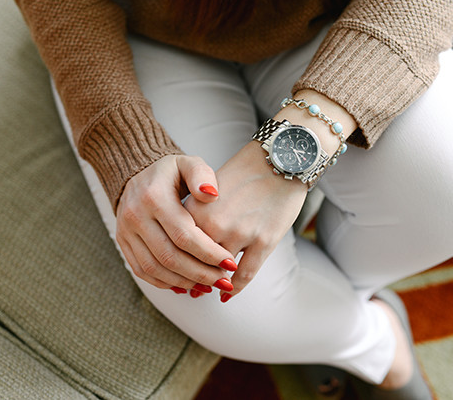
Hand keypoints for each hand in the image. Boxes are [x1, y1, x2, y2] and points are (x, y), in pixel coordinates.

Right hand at [116, 155, 236, 293]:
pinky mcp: (123, 243)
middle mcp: (136, 216)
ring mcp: (125, 231)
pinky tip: (187, 284)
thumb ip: (202, 175)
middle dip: (200, 273)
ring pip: (155, 268)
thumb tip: (211, 194)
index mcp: (154, 197)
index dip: (209, 253)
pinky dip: (165, 282)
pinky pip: (142, 270)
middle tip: (224, 281)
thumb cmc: (170, 172)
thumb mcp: (188, 163)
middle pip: (170, 256)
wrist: (137, 173)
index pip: (184, 235)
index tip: (230, 264)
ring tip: (209, 286)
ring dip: (184, 281)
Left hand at [184, 142, 307, 300]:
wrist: (280, 159)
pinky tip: (228, 294)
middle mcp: (214, 223)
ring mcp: (240, 234)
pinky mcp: (264, 241)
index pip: (177, 245)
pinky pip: (245, 275)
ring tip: (206, 291)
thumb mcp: (208, 187)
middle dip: (190, 278)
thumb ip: (194, 212)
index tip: (173, 271)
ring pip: (219, 272)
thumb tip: (182, 240)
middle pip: (195, 263)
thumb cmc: (243, 172)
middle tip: (188, 288)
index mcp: (196, 208)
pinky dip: (235, 289)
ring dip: (211, 284)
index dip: (174, 262)